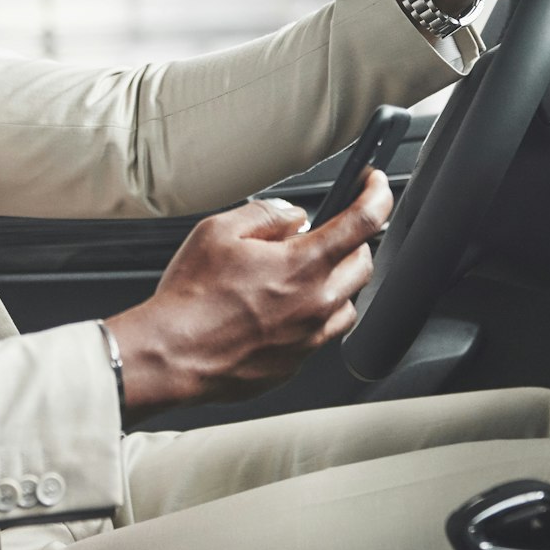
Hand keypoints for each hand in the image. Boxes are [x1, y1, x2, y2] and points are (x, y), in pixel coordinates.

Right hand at [105, 168, 391, 420]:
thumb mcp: (218, 232)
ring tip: (301, 275)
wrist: (172, 355)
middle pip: (364, 263)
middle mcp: (316, 303)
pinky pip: (322, 334)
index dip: (377, 195)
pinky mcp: (296, 364)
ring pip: (348, 303)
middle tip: (327, 233)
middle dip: (353, 241)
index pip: (364, 221)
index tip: (374, 185)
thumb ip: (265, 216)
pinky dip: (314, 315)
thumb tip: (291, 216)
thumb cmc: (190, 298)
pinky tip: (282, 309)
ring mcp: (309, 338)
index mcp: (303, 265)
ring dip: (336, 282)